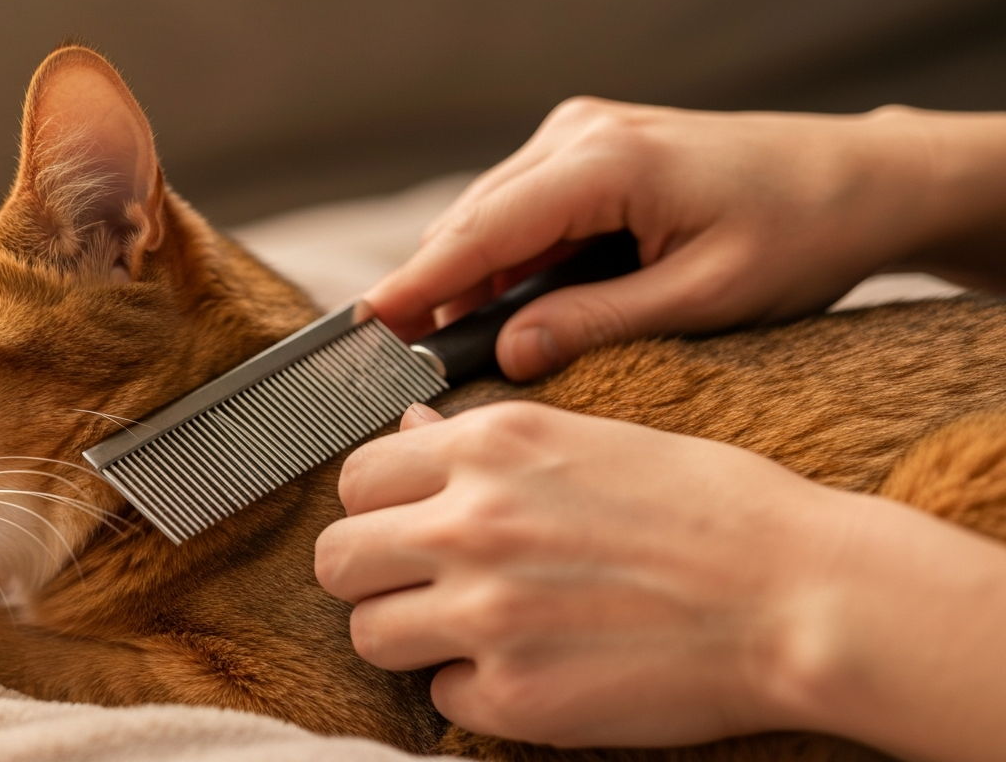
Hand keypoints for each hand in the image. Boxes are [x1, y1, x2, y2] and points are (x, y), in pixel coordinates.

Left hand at [316, 401, 870, 747]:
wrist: (796, 593)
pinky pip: (439, 698)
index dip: (376, 506)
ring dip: (410, 635)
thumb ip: (482, 442)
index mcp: (490, 446)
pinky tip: (534, 666)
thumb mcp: (590, 436)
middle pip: (336, 558)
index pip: (356, 477)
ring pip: (368, 634)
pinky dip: (474, 689)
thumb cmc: (711, 507)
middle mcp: (470, 523)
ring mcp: (485, 613)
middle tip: (423, 584)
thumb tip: (409, 432)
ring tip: (477, 629)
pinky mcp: (514, 696)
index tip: (404, 523)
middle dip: (371, 573)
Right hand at [365, 100, 1005, 379]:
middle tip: (405, 363)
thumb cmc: (801, 233)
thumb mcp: (702, 296)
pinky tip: (510, 306)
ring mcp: (583, 134)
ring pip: (491, 215)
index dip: (416, 285)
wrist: (859, 179)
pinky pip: (523, 208)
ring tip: (457, 348)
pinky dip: (505, 258)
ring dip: (470, 277)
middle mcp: (580, 134)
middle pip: (472, 222)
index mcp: (605, 164)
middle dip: (434, 289)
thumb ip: (596, 323)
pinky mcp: (591, 148)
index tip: (366, 331)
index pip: (480, 233)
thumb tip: (510, 355)